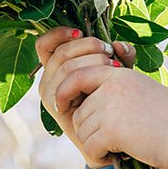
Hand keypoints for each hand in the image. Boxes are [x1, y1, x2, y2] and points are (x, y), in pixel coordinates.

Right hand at [35, 26, 131, 166]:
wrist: (110, 137)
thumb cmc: (113, 101)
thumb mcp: (117, 71)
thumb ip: (121, 56)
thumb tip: (120, 45)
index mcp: (58, 66)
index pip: (46, 43)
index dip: (59, 33)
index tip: (80, 31)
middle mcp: (49, 78)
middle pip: (60, 51)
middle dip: (87, 46)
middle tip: (109, 52)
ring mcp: (49, 92)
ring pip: (64, 65)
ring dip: (90, 60)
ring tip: (112, 66)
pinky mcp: (53, 104)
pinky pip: (63, 82)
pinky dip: (84, 74)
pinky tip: (102, 78)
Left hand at [59, 62, 167, 168]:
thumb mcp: (140, 92)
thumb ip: (113, 92)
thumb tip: (81, 107)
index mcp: (119, 74)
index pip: (78, 75)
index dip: (65, 90)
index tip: (62, 104)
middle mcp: (112, 86)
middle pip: (79, 112)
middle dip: (89, 129)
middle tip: (110, 138)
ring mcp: (110, 106)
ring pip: (82, 130)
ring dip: (96, 143)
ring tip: (119, 145)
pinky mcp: (111, 128)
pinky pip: (90, 146)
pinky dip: (100, 155)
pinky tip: (117, 154)